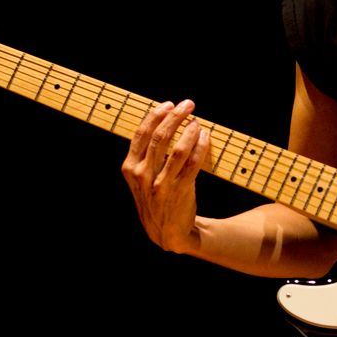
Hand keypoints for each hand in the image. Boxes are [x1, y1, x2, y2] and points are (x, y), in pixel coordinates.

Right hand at [120, 99, 210, 253]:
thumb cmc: (154, 197)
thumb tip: (161, 120)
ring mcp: (162, 184)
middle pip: (160, 137)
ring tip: (197, 121)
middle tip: (188, 104)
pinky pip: (193, 163)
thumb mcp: (140, 178)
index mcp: (130, 168)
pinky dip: (201, 146)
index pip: (141, 134)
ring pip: (178, 149)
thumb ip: (144, 154)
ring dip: (190, 130)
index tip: (169, 104)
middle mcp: (143, 175)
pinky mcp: (180, 191)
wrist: (165, 232)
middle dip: (175, 116)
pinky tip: (205, 137)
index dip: (156, 115)